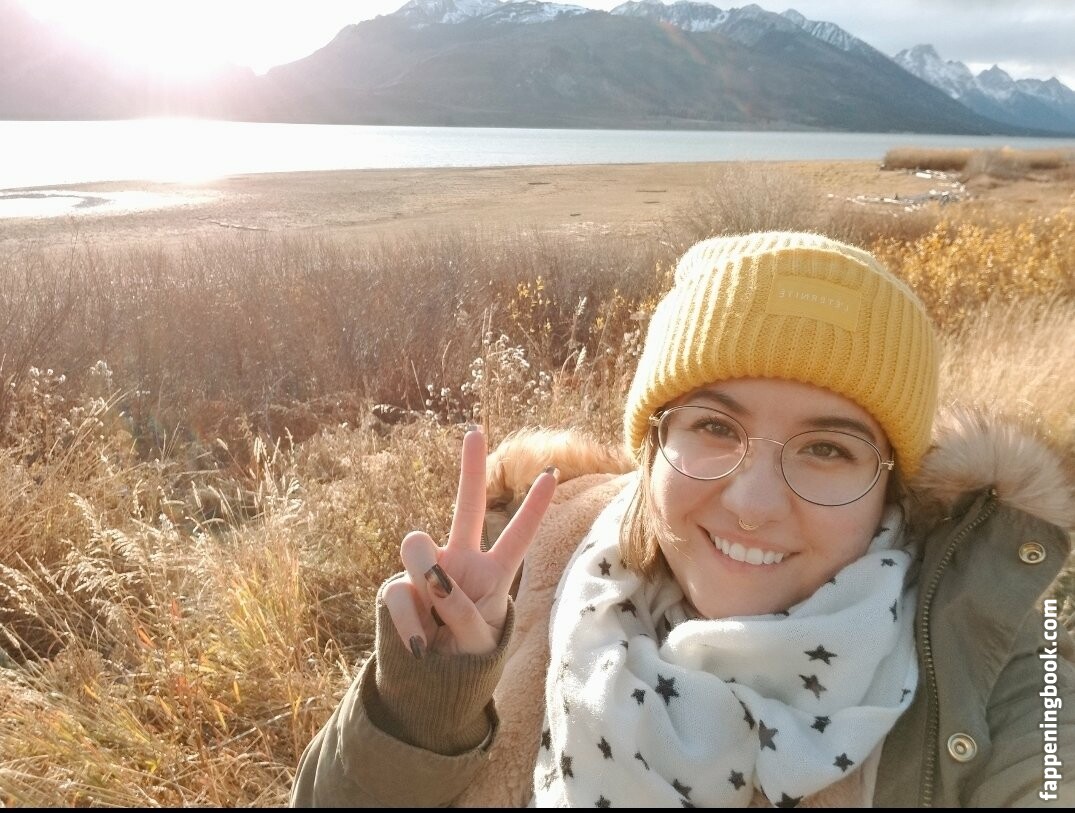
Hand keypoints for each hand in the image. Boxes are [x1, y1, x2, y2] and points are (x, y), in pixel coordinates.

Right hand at [382, 426, 557, 656]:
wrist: (429, 684)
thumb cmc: (465, 657)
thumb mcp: (478, 641)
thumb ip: (459, 608)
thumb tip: (428, 578)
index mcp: (493, 574)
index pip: (518, 536)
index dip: (534, 507)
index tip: (552, 472)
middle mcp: (460, 563)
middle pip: (465, 508)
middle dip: (470, 468)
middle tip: (475, 430)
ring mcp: (425, 573)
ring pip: (417, 547)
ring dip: (427, 583)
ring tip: (436, 626)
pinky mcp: (396, 589)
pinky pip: (398, 595)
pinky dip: (409, 624)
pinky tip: (419, 644)